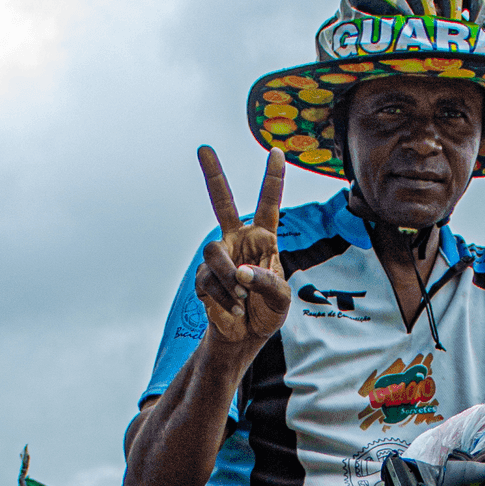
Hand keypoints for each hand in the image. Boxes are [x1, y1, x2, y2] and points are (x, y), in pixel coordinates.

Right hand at [194, 145, 290, 344]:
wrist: (245, 337)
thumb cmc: (268, 313)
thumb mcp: (281, 298)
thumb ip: (267, 281)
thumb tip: (241, 273)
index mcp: (263, 239)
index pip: (269, 204)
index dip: (273, 179)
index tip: (277, 151)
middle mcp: (238, 241)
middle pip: (222, 202)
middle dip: (213, 175)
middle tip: (203, 148)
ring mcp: (218, 258)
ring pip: (213, 251)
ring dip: (229, 277)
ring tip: (243, 297)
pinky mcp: (203, 277)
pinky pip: (208, 280)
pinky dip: (225, 299)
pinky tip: (236, 311)